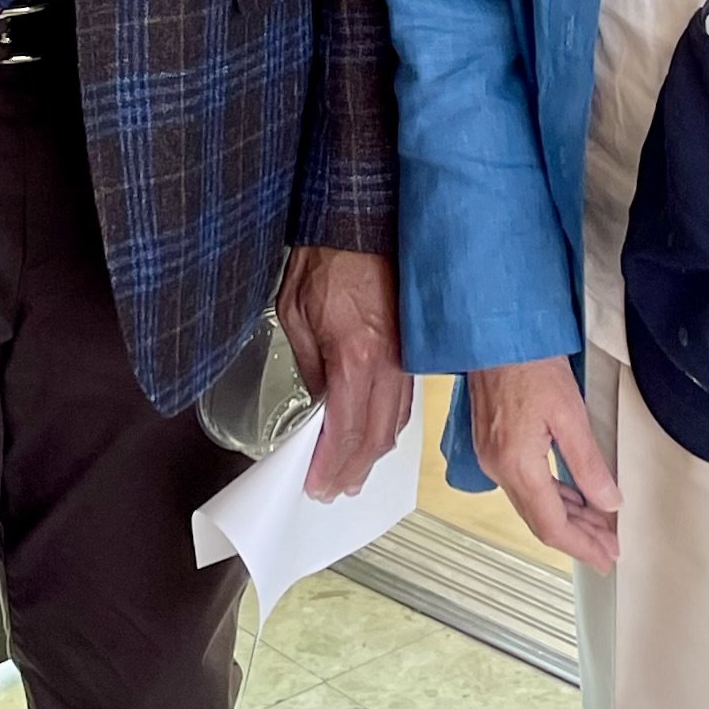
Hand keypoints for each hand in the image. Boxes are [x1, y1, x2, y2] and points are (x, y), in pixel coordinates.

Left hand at [278, 245, 412, 498]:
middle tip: (332, 490)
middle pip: (376, 438)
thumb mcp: (295, 315)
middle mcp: (389, 364)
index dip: (330, 467)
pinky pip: (405, 400)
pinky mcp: (414, 347)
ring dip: (373, 454)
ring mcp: (407, 357)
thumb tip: (318, 404)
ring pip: (396, 423)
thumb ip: (309, 367)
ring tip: (352, 473)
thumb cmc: (324, 259)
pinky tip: (375, 435)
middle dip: (353, 471)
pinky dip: (389, 426)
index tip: (316, 486)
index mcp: (356, 358)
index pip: (346, 433)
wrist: (361, 218)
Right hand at [465, 357, 618, 571]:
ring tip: (599, 527)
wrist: (494, 332)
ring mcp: (492, 458)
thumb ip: (588, 463)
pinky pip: (523, 485)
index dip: (582, 546)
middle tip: (609, 548)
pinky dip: (551, 497)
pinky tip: (573, 498)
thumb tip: (609, 503)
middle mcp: (498, 468)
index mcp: (516, 464)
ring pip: (532, 504)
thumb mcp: (569, 413)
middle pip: (540, 520)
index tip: (607, 556)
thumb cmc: (529, 363)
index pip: (551, 525)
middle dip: (578, 538)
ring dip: (566, 518)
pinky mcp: (492, 445)